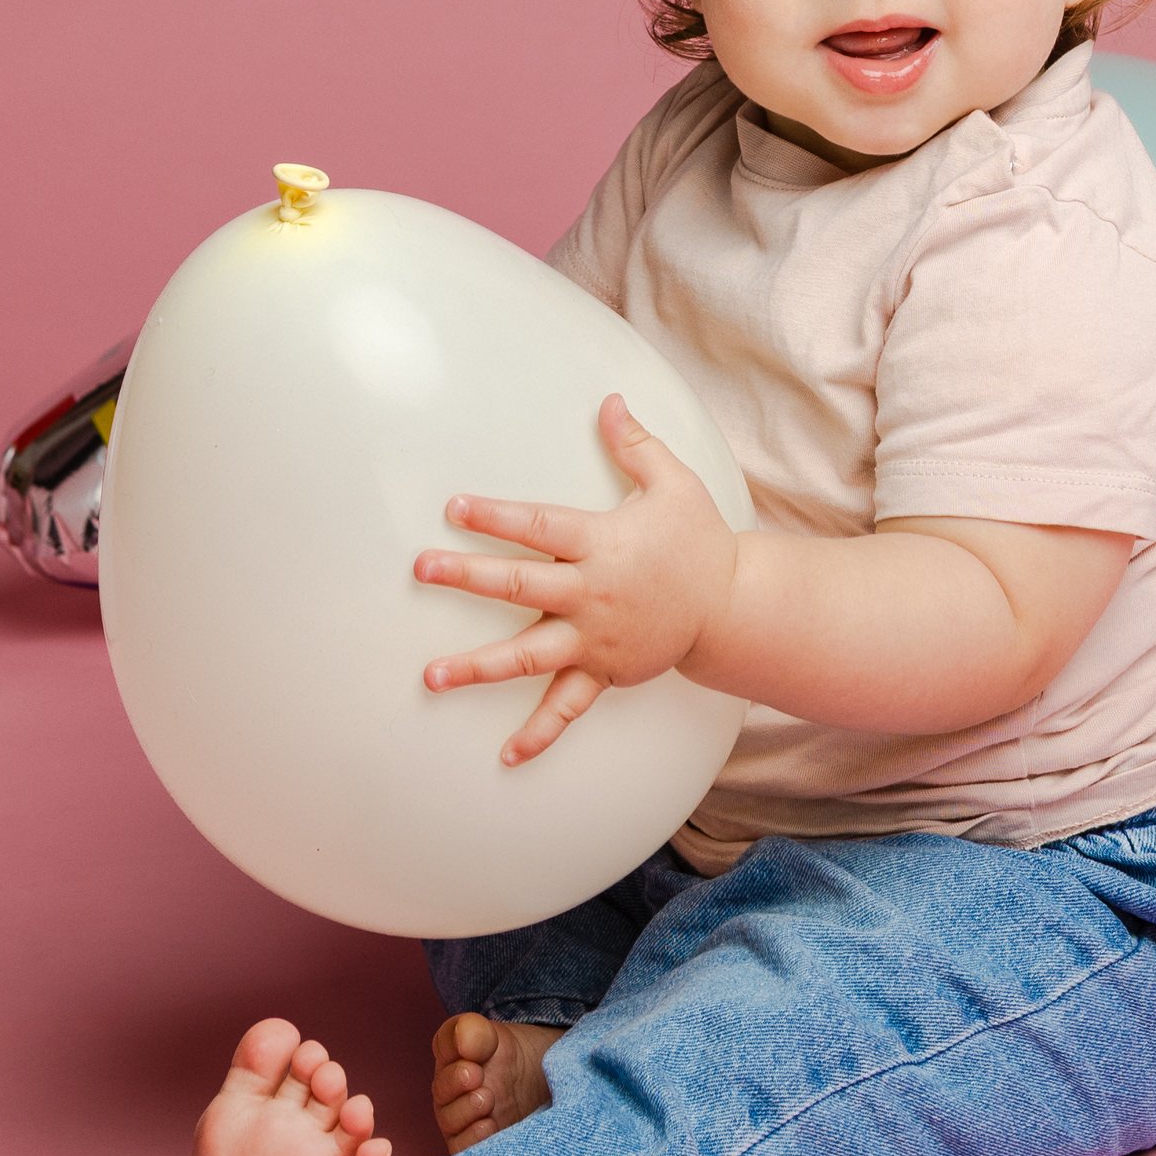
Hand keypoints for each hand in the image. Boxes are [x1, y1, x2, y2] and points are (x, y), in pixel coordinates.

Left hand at [414, 393, 740, 765]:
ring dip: (478, 666)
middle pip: (522, 586)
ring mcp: (594, 639)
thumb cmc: (697, 540)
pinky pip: (568, 708)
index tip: (454, 507)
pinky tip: (506, 755)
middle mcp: (592, 594)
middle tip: (423, 569)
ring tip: (431, 675)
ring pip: (529, 655)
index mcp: (602, 545)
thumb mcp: (674, 484)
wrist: (732, 607)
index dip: (497, 516)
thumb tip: (611, 400)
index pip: (540, 527)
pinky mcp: (604, 672)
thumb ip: (636, 444)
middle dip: (469, 577)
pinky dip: (539, 733)